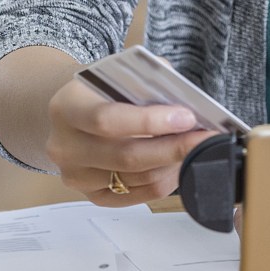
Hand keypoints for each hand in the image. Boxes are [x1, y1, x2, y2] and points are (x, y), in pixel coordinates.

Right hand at [46, 74, 216, 207]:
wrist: (73, 114)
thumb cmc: (99, 92)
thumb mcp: (114, 74)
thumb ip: (145, 80)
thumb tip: (183, 97)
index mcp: (66, 108)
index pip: (107, 120)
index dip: (150, 121)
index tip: (186, 117)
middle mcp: (65, 147)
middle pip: (126, 156)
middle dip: (173, 147)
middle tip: (204, 137)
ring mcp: (77, 177)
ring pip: (138, 179)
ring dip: (173, 163)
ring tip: (196, 148)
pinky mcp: (93, 196)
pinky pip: (139, 195)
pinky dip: (165, 180)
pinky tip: (177, 163)